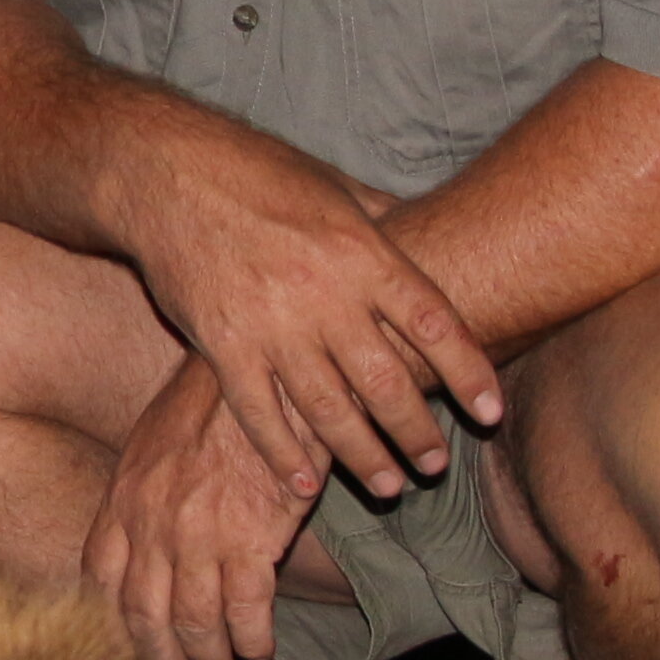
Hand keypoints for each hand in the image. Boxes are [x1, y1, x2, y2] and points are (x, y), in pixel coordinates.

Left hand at [82, 355, 326, 659]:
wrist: (263, 364)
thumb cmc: (214, 399)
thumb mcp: (154, 440)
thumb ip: (141, 496)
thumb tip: (142, 545)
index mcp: (122, 500)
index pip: (98, 583)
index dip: (108, 629)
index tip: (124, 656)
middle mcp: (150, 524)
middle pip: (143, 618)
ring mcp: (197, 533)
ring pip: (194, 624)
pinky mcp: (250, 534)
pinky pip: (245, 609)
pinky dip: (252, 639)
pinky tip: (262, 652)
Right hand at [118, 124, 501, 506]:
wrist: (168, 172)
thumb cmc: (257, 171)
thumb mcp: (335, 186)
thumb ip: (384, 220)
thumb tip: (428, 230)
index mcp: (362, 250)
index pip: (435, 323)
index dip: (469, 372)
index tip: (491, 410)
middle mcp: (324, 292)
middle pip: (386, 380)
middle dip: (417, 431)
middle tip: (435, 465)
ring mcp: (272, 323)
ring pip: (329, 408)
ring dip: (363, 456)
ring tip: (389, 487)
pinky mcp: (222, 343)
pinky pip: (259, 412)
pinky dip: (284, 453)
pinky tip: (305, 483)